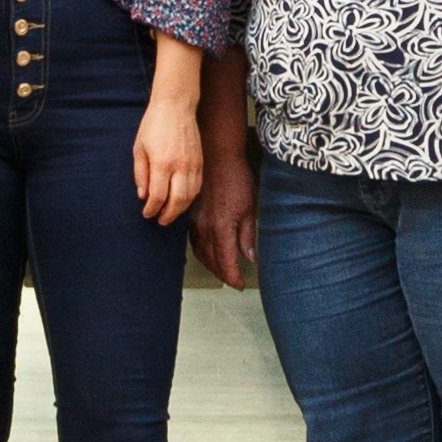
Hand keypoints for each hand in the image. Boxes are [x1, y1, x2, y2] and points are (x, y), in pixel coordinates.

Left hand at [130, 89, 203, 224]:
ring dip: (180, 209)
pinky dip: (190, 198)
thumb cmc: (153, 125)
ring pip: (190, 196)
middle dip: (168, 215)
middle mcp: (180, 166)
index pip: (158, 196)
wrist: (176, 106)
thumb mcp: (139, 148)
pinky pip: (198, 187)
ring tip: (170, 214)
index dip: (151, 209)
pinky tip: (182, 201)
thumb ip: (140, 174)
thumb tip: (142, 196)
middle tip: (160, 221)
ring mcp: (193, 165)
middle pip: (177, 201)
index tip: (147, 213)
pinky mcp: (201, 162)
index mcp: (162, 163)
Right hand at [190, 153, 256, 289]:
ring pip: (200, 252)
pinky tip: (207, 252)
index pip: (226, 263)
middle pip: (211, 261)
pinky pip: (194, 240)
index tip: (239, 284)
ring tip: (221, 270)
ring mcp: (195, 221)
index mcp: (222, 228)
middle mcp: (205, 228)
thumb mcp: (249, 208)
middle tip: (233, 280)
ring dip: (210, 265)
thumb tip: (249, 257)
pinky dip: (201, 251)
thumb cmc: (236, 179)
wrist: (218, 157)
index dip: (232, 277)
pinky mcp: (191, 214)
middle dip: (222, 274)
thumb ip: (247, 235)